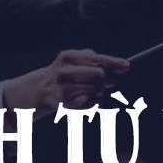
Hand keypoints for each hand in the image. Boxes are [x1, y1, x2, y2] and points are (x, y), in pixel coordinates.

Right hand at [0, 49, 127, 115]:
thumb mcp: (73, 61)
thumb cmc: (61, 74)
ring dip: (98, 93)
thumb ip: (93, 59)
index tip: (127, 67)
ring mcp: (61, 88)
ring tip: (87, 92)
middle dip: (106, 80)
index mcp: (68, 56)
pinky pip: (88, 105)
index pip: (96, 58)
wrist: (36, 91)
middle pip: (99, 76)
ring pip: (96, 92)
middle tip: (106, 83)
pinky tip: (82, 100)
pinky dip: (90, 104)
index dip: (114, 63)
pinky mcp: (60, 104)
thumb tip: (120, 66)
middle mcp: (63, 71)